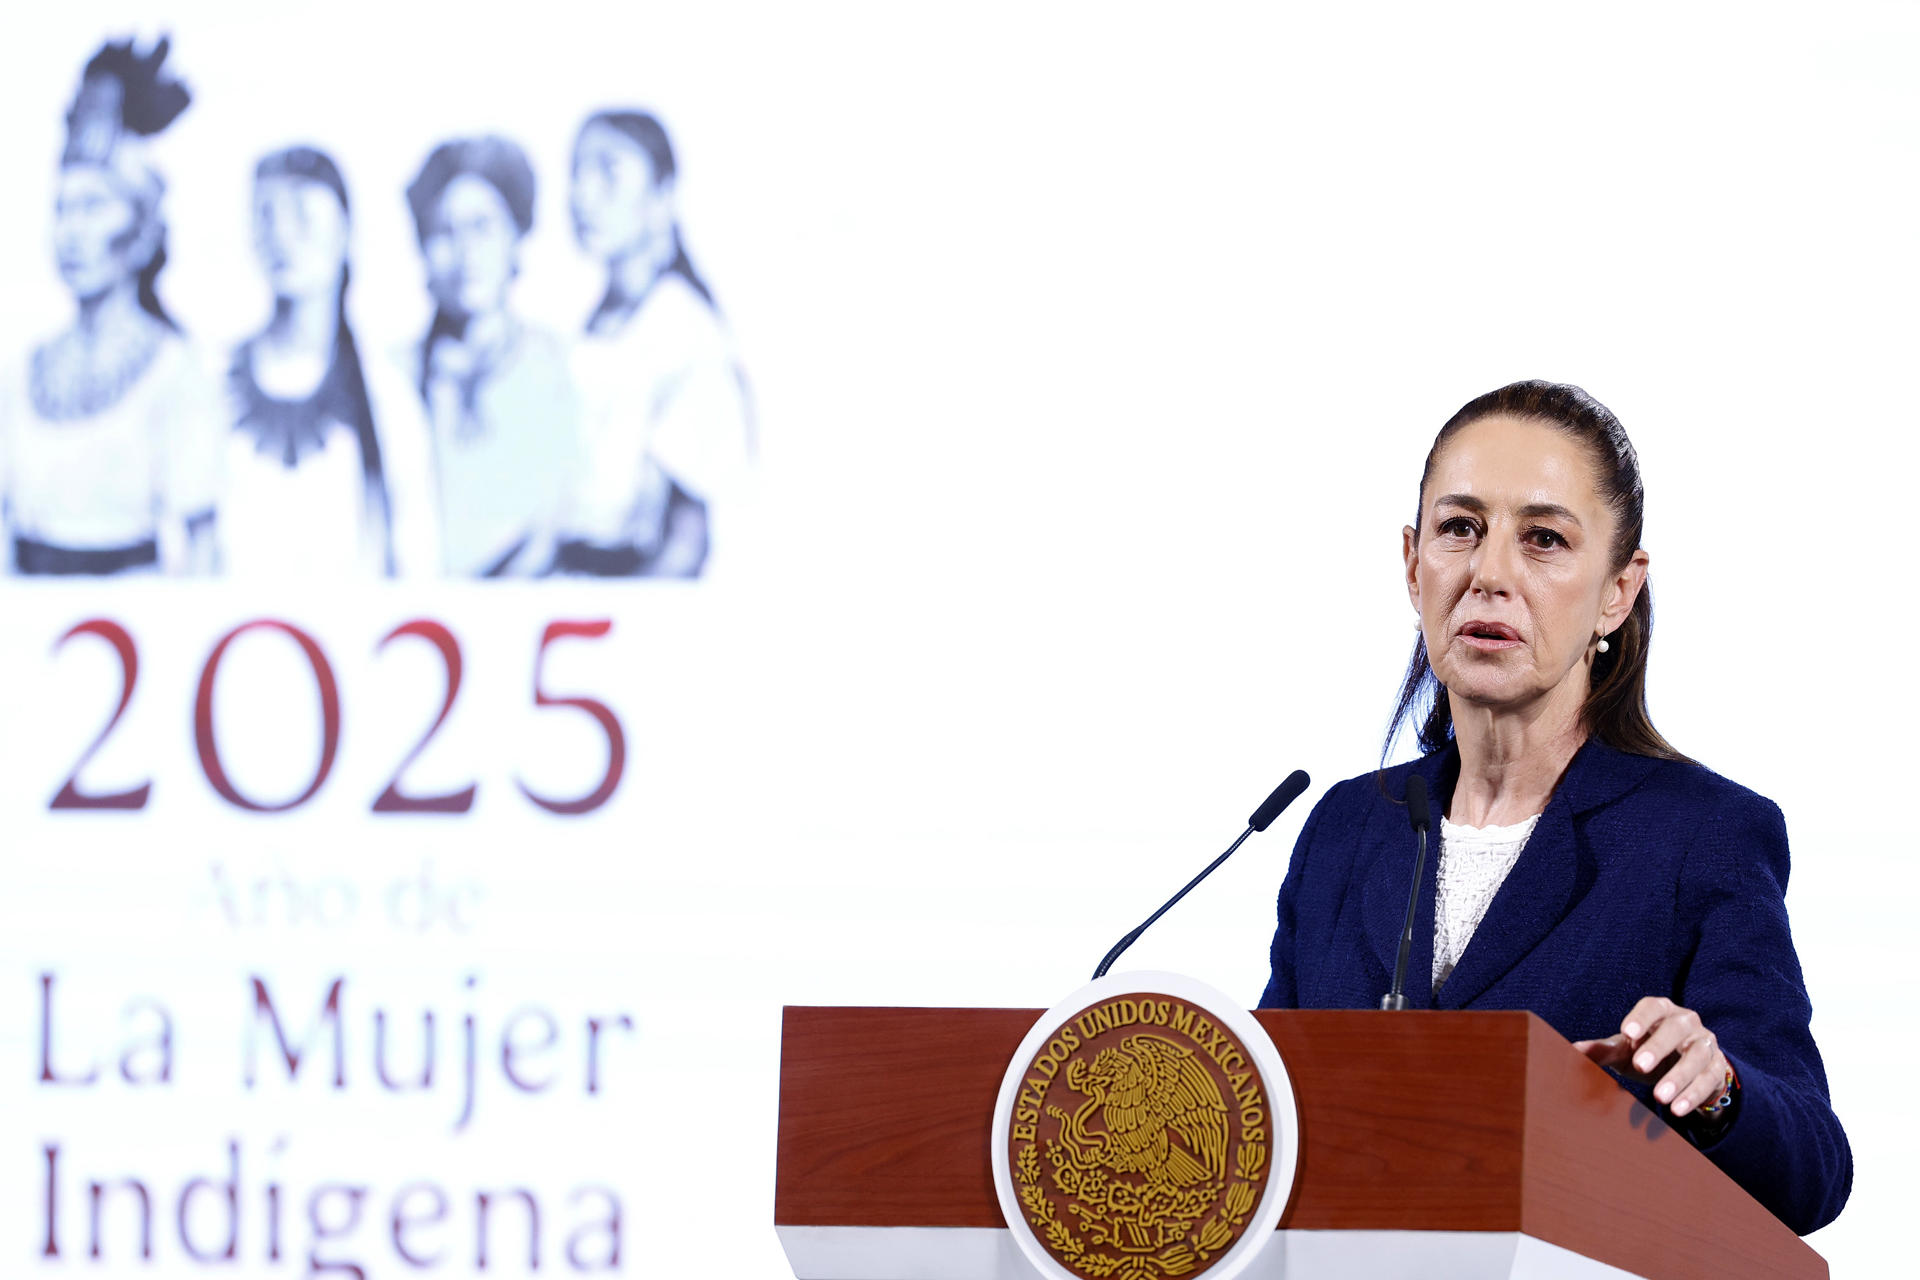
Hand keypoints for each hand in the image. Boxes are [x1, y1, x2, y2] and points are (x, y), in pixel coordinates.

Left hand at [1572, 996, 1730, 1118]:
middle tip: (1640, 1066)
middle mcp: (1687, 1022)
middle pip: (1677, 1029)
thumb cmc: (1645, 1052)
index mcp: (1662, 1011)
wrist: (1684, 1070)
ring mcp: (1706, 1043)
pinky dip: (1694, 1095)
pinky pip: (1709, 1079)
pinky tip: (1678, 1109)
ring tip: (1660, 1098)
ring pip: (1697, 1056)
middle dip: (1659, 1047)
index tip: (1627, 1032)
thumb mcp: (1624, 1050)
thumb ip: (1602, 1050)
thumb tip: (1573, 1050)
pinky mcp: (1717, 1067)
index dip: (1641, 1017)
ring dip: (1679, 1077)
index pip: (1653, 1006)